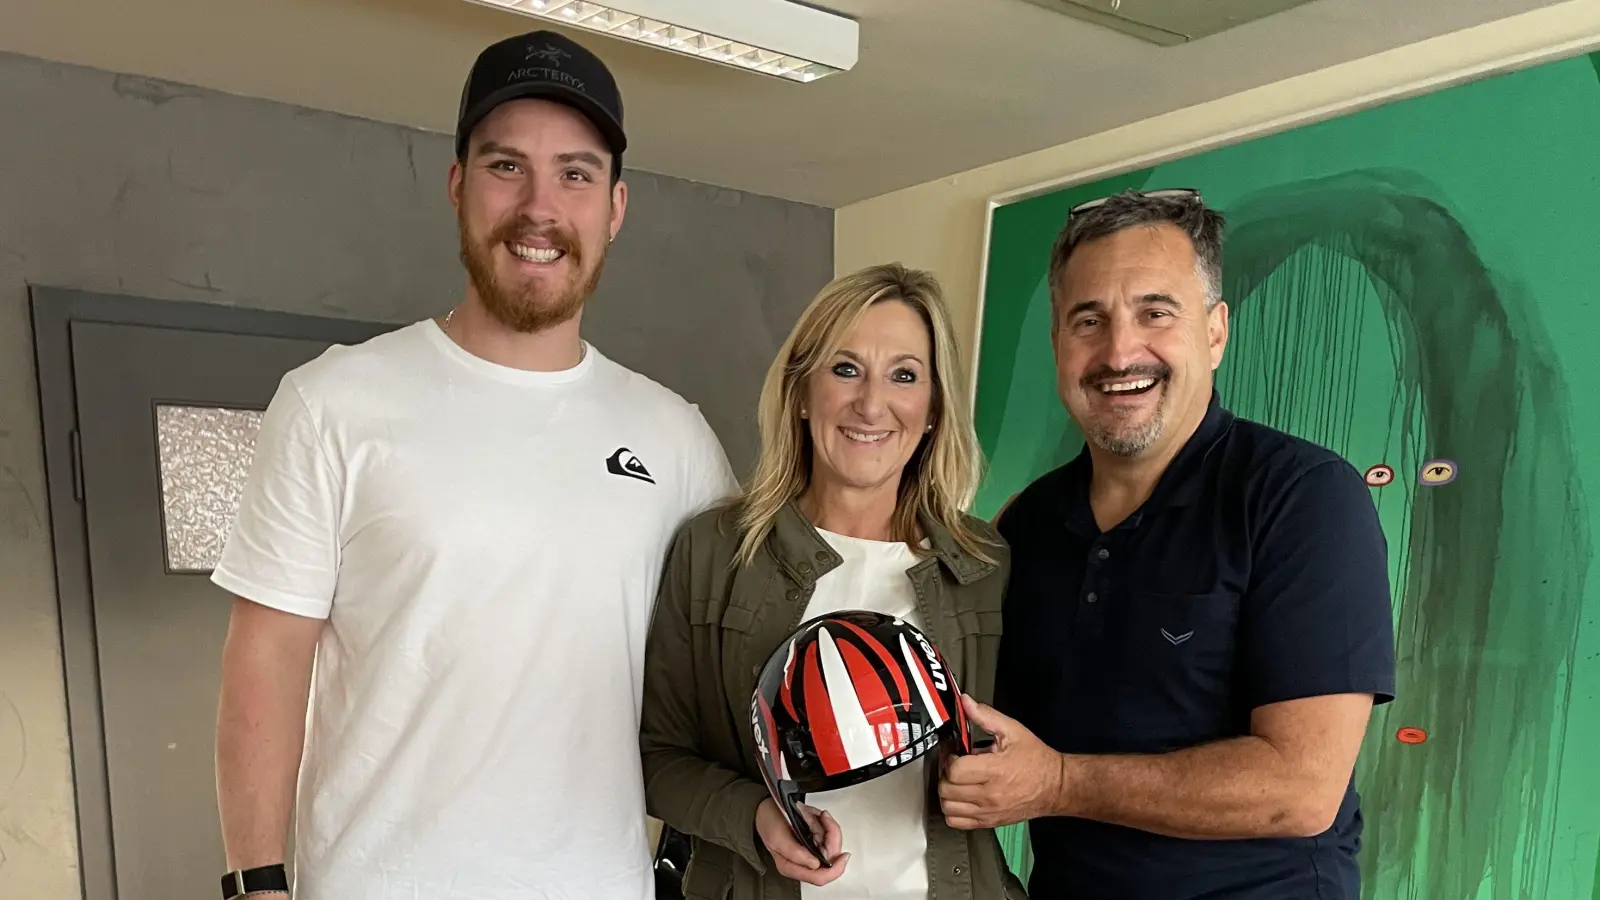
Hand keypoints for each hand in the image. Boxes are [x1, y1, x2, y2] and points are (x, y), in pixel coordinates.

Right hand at [754, 798, 849, 885]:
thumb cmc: (767, 822)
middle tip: (822, 819)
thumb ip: (795, 853)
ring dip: (826, 826)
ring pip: (831, 843)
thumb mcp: (777, 837)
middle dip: (829, 835)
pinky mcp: (814, 840)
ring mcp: (809, 850)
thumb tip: (815, 864)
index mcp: (792, 866)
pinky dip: (825, 822)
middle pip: (830, 858)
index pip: (820, 877)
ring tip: (811, 815)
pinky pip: (829, 833)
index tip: (844, 856)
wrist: (764, 807)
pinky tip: (816, 816)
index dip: (835, 869)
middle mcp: (803, 861)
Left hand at [939, 694, 1065, 828]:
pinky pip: (957, 822)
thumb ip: (986, 716)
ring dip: (947, 791)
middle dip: (946, 772)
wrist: (1055, 786)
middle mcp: (989, 795)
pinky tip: (960, 797)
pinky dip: (953, 810)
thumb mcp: (1012, 730)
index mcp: (995, 771)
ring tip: (956, 780)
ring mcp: (988, 811)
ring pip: (948, 807)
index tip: (954, 752)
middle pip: (947, 789)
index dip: (949, 757)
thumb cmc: (1036, 760)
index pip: (955, 770)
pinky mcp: (988, 822)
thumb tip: (966, 703)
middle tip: (954, 764)